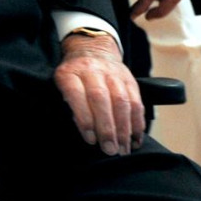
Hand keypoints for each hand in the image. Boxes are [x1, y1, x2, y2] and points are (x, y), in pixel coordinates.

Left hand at [54, 32, 143, 155]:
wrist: (91, 49)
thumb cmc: (74, 76)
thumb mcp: (63, 85)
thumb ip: (70, 104)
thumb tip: (85, 132)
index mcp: (70, 73)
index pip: (76, 94)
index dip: (84, 118)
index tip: (90, 139)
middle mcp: (92, 70)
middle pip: (101, 99)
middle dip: (107, 128)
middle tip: (110, 150)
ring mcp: (113, 74)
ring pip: (122, 101)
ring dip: (125, 129)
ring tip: (123, 149)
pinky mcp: (130, 79)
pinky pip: (137, 102)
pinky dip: (137, 123)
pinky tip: (135, 139)